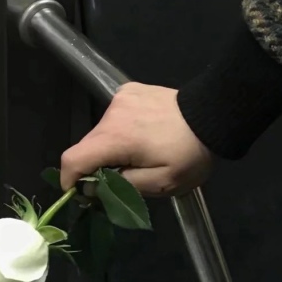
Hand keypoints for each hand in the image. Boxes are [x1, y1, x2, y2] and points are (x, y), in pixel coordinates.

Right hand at [60, 82, 213, 196]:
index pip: (74, 159)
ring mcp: (120, 98)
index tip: (77, 191)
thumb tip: (92, 186)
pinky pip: (114, 115)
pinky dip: (120, 128)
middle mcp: (111, 114)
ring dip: (110, 146)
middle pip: (87, 145)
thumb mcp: (161, 183)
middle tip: (118, 175)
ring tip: (137, 151)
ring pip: (101, 131)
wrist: (212, 115)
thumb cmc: (189, 154)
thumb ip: (121, 186)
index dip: (69, 178)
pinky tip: (141, 131)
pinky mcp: (128, 90)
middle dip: (95, 164)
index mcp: (116, 139)